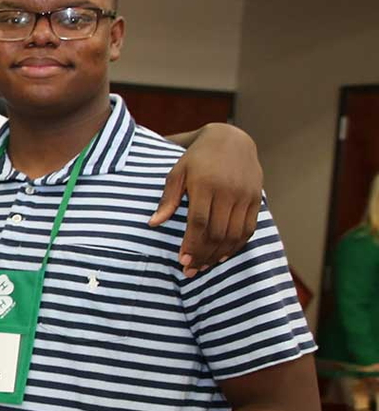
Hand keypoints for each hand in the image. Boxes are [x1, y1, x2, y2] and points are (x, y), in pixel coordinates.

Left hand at [151, 124, 261, 276]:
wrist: (231, 139)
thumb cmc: (197, 158)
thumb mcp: (177, 172)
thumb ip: (167, 199)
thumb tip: (153, 224)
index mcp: (205, 184)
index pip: (199, 222)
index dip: (191, 244)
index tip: (182, 261)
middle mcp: (228, 191)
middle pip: (217, 232)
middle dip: (203, 255)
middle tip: (191, 271)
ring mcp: (245, 195)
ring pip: (234, 234)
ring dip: (219, 254)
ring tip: (205, 266)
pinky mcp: (256, 199)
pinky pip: (249, 228)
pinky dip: (237, 245)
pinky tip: (224, 255)